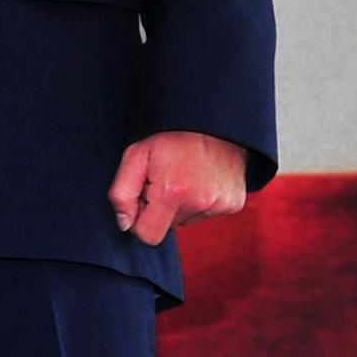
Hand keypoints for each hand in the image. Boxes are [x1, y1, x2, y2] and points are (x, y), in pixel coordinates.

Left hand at [110, 131, 249, 245]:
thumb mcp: (134, 157)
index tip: (142, 198)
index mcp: (173, 193)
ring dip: (179, 204)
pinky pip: (206, 214)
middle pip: (168, 226)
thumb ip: (121, 194)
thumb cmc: (169, 137)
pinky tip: (199, 179)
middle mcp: (202, 203)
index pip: (149, 236)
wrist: (212, 120)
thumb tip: (125, 225)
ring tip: (183, 176)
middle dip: (160, 208)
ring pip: (186, 220)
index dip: (139, 220)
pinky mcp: (235, 203)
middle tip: (164, 178)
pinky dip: (199, 202)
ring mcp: (222, 204)